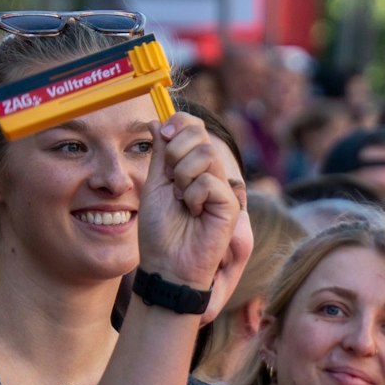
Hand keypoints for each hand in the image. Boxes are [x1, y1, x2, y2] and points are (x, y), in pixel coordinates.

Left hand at [137, 114, 238, 295]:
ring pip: (206, 155)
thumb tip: (158, 121)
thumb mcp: (154, 184)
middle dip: (176, 150)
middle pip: (201, 134)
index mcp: (191, 166)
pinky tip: (194, 213)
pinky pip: (209, 182)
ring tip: (181, 199)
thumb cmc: (160, 231)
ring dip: (182, 176)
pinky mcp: (230, 204)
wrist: (167, 264)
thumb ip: (160, 154)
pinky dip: (193, 196)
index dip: (180, 123)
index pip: (194, 127)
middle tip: (170, 177)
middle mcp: (209, 174)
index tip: (163, 135)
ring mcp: (222, 189)